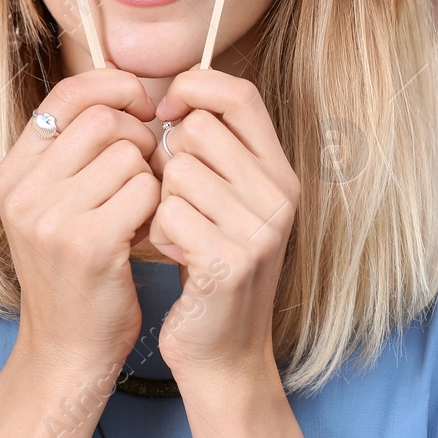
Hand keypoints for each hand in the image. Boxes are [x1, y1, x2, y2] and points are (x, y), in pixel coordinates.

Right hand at [0, 68, 160, 373]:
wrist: (68, 348)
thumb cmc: (74, 268)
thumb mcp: (54, 204)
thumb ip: (75, 150)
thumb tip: (127, 89)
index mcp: (12, 172)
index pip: (64, 96)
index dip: (110, 86)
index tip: (140, 101)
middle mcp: (23, 191)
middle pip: (102, 120)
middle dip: (138, 137)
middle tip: (145, 170)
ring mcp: (51, 218)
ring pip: (128, 155)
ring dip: (150, 178)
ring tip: (139, 209)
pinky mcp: (88, 244)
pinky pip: (145, 191)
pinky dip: (158, 207)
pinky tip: (145, 231)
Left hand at [148, 69, 299, 381]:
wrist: (223, 351)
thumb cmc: (210, 263)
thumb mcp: (225, 199)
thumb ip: (212, 151)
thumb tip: (172, 97)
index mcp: (280, 172)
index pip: (241, 94)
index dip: (195, 87)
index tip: (164, 109)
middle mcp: (279, 195)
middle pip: (197, 130)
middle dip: (169, 159)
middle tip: (177, 199)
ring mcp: (259, 230)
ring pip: (176, 173)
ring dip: (160, 203)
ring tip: (178, 233)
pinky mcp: (229, 262)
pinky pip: (167, 214)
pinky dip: (156, 235)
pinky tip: (175, 257)